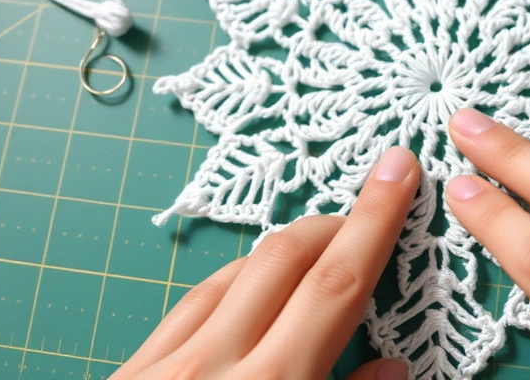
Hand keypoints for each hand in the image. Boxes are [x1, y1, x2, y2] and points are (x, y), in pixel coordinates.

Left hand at [113, 147, 419, 379]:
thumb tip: (389, 365)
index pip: (336, 284)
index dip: (374, 221)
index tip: (398, 169)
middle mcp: (212, 363)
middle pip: (283, 259)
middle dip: (332, 227)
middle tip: (364, 224)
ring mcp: (162, 364)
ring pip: (233, 272)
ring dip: (283, 255)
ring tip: (316, 261)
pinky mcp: (131, 370)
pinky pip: (190, 304)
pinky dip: (233, 284)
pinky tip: (250, 292)